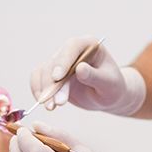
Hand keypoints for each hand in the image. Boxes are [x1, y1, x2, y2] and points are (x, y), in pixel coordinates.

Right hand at [31, 36, 145, 115]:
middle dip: (53, 83)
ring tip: (51, 107)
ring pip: (44, 71)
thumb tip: (80, 69)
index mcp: (89, 45)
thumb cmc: (113, 87)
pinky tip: (45, 104)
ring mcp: (60, 61)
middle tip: (57, 103)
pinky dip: (38, 91)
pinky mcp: (52, 74)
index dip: (63, 61)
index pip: (72, 47)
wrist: (108, 96)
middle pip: (55, 61)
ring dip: (45, 90)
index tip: (58, 77)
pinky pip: (38, 78)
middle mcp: (72, 50)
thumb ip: (95, 76)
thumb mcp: (109, 84)